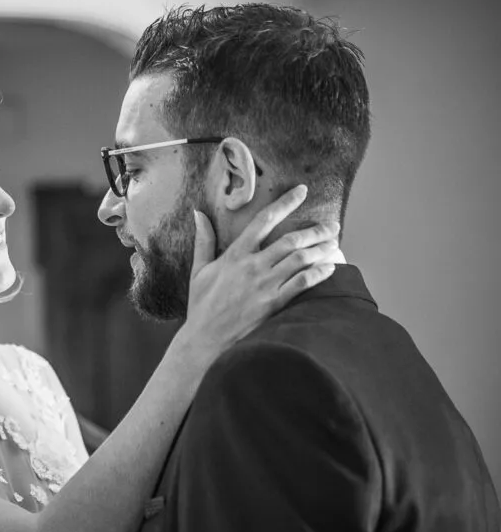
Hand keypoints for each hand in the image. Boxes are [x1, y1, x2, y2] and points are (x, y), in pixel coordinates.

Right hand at [180, 184, 338, 355]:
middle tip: (332, 225)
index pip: (263, 221)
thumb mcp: (198, 270)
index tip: (302, 191)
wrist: (205, 339)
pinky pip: (302, 284)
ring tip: (334, 244)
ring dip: (321, 249)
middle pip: (291, 240)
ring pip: (301, 260)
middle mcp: (252, 267)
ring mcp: (264, 286)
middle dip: (316, 230)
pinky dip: (319, 274)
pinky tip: (330, 268)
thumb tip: (198, 214)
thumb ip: (203, 240)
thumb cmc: (201, 306)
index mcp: (235, 255)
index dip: (285, 203)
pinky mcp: (273, 304)